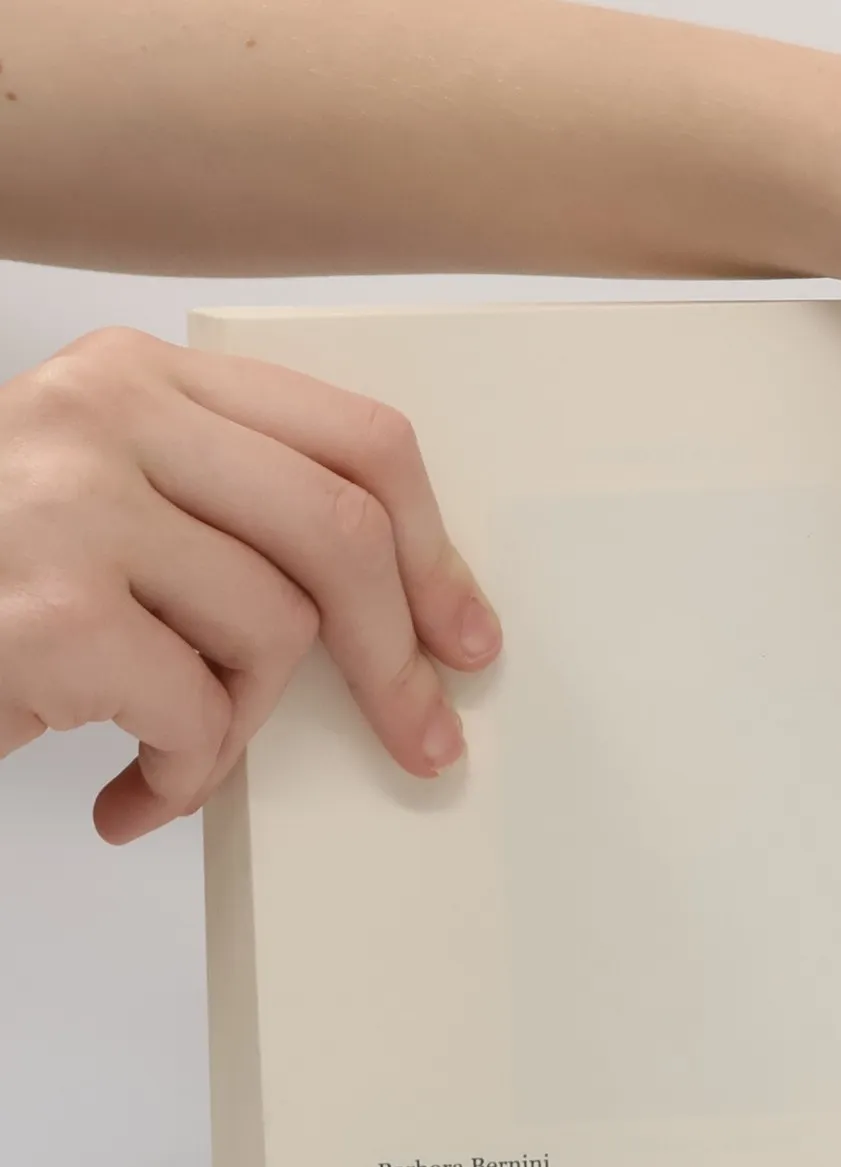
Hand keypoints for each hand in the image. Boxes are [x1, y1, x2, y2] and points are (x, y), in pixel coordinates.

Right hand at [0, 327, 498, 843]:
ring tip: (172, 740)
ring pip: (276, 628)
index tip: (465, 632)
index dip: (435, 548)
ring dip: (240, 719)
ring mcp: (68, 504)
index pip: (352, 437)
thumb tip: (402, 609)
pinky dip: (184, 777)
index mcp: (137, 375)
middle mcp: (101, 412)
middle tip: (423, 736)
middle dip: (397, 655)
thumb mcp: (103, 508)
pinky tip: (132, 791)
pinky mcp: (49, 609)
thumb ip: (228, 514)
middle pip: (342, 530)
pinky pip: (201, 713)